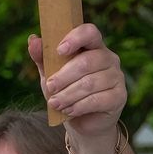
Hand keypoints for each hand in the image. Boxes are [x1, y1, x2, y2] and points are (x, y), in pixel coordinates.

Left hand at [32, 24, 125, 147]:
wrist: (82, 122)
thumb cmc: (66, 91)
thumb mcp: (50, 73)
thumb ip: (42, 57)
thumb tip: (33, 40)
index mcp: (93, 46)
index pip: (90, 32)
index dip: (76, 38)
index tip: (59, 50)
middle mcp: (109, 58)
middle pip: (87, 61)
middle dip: (64, 76)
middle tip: (50, 87)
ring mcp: (117, 77)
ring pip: (90, 83)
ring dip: (68, 94)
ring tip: (55, 103)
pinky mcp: (119, 97)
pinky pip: (98, 99)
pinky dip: (79, 106)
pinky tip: (68, 110)